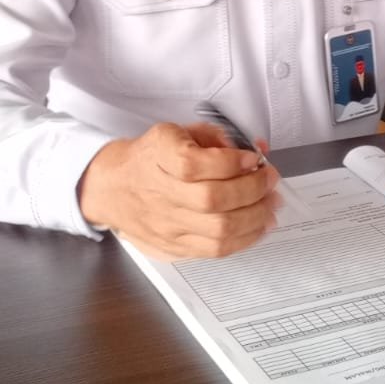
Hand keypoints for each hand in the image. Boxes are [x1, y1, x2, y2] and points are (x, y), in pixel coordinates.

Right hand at [78, 121, 278, 259]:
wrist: (114, 187)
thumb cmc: (150, 158)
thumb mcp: (178, 132)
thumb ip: (216, 136)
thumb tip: (255, 148)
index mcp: (159, 155)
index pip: (195, 164)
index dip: (231, 162)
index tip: (253, 157)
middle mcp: (160, 192)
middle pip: (212, 200)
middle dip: (252, 189)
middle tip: (269, 180)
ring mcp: (167, 224)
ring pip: (218, 230)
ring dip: (255, 217)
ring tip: (270, 204)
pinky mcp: (174, 246)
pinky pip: (215, 250)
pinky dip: (244, 239)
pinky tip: (258, 226)